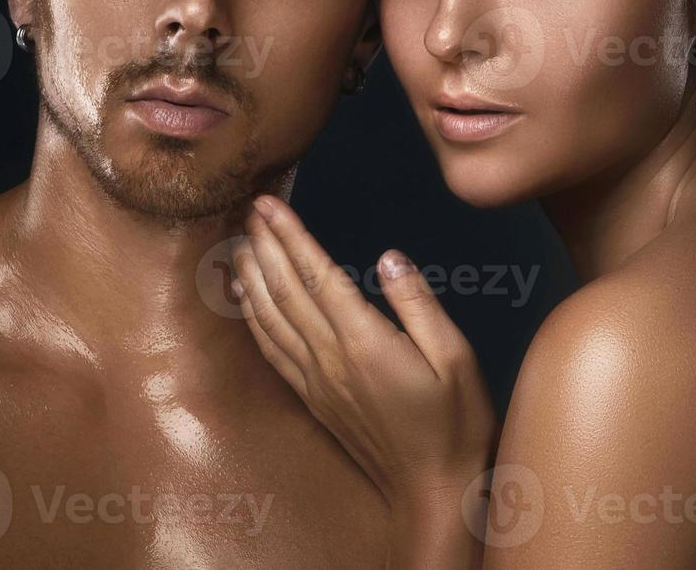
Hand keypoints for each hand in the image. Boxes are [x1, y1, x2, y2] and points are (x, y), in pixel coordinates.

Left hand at [230, 194, 496, 514]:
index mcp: (365, 342)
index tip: (270, 204)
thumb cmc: (455, 423)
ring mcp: (316, 381)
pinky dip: (252, 318)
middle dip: (265, 245)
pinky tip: (245, 298)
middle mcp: (330, 359)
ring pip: (270, 319)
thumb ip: (419, 305)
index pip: (316, 275)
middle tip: (249, 209)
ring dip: (252, 276)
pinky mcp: (313, 399)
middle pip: (285, 291)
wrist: (433, 492)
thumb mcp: (456, 358)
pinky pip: (272, 350)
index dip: (290, 235)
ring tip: (239, 241)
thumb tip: (390, 258)